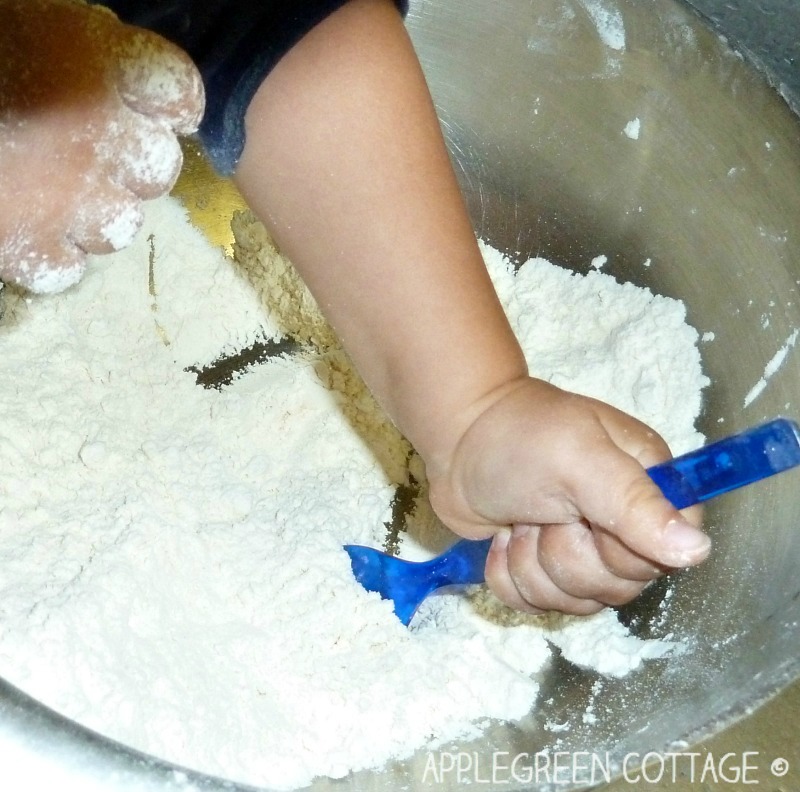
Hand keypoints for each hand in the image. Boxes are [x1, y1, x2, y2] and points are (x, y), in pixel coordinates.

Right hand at [0, 0, 203, 292]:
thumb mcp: (32, 22)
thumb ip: (78, 53)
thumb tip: (93, 69)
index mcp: (115, 70)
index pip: (178, 92)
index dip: (167, 99)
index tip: (148, 100)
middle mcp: (116, 146)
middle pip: (156, 166)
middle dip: (128, 158)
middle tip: (84, 144)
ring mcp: (82, 207)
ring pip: (120, 224)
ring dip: (92, 208)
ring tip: (47, 188)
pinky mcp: (37, 253)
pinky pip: (67, 265)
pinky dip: (49, 250)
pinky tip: (21, 226)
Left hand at [427, 377, 710, 614]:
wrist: (456, 438)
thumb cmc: (519, 436)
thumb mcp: (578, 459)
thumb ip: (635, 503)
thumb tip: (697, 551)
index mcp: (650, 489)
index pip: (666, 557)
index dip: (618, 549)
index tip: (583, 518)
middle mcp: (626, 525)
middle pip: (617, 587)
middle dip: (564, 554)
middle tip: (543, 512)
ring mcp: (584, 550)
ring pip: (575, 602)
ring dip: (532, 562)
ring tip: (520, 519)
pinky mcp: (545, 567)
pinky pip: (537, 605)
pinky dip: (509, 575)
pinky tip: (503, 538)